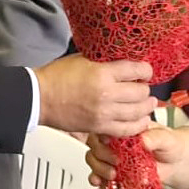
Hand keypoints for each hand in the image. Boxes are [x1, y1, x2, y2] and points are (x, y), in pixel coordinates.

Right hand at [33, 54, 154, 136]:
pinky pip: (126, 130)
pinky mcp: (99, 127)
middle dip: (145, 88)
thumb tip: (123, 60)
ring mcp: (104, 113)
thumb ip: (105, 61)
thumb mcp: (83, 59)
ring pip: (138, 113)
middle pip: (141, 92)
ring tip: (148, 103)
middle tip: (144, 86)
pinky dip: (137, 126)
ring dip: (146, 107)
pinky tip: (141, 121)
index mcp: (102, 73)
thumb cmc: (57, 77)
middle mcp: (106, 94)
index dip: (146, 70)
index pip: (137, 70)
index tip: (146, 70)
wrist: (40, 97)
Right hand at [86, 125, 184, 187]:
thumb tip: (143, 139)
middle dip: (102, 154)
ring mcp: (113, 155)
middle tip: (116, 162)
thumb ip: (155, 137)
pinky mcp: (115, 170)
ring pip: (93, 158)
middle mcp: (115, 140)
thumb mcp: (166, 138)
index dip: (103, 135)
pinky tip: (99, 182)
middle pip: (95, 143)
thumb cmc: (170, 144)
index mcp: (125, 126)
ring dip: (99, 167)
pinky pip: (98, 174)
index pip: (107, 126)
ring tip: (112, 174)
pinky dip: (96, 178)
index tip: (109, 143)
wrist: (176, 162)